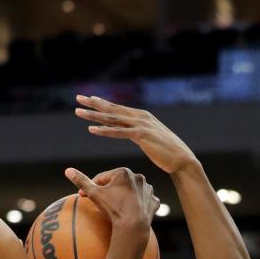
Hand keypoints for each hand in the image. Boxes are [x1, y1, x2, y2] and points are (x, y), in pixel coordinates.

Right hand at [63, 165, 157, 233]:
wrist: (133, 227)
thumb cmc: (113, 209)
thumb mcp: (94, 194)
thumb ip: (82, 181)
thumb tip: (67, 170)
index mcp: (123, 172)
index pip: (104, 178)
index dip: (94, 187)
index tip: (85, 197)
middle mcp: (138, 177)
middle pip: (119, 184)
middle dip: (111, 191)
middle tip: (103, 204)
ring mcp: (148, 190)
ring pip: (133, 191)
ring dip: (126, 196)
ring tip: (119, 208)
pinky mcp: (154, 202)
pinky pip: (146, 202)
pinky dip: (140, 205)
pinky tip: (134, 211)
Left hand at [74, 95, 196, 176]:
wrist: (181, 159)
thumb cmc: (167, 153)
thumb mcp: (150, 138)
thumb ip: (140, 132)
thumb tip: (133, 132)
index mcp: (141, 116)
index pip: (117, 108)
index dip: (102, 103)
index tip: (88, 99)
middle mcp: (139, 116)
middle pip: (112, 109)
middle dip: (94, 104)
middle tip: (78, 99)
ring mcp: (140, 125)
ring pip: (112, 119)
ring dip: (94, 116)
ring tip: (79, 113)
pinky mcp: (141, 135)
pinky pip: (119, 133)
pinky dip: (105, 131)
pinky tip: (92, 130)